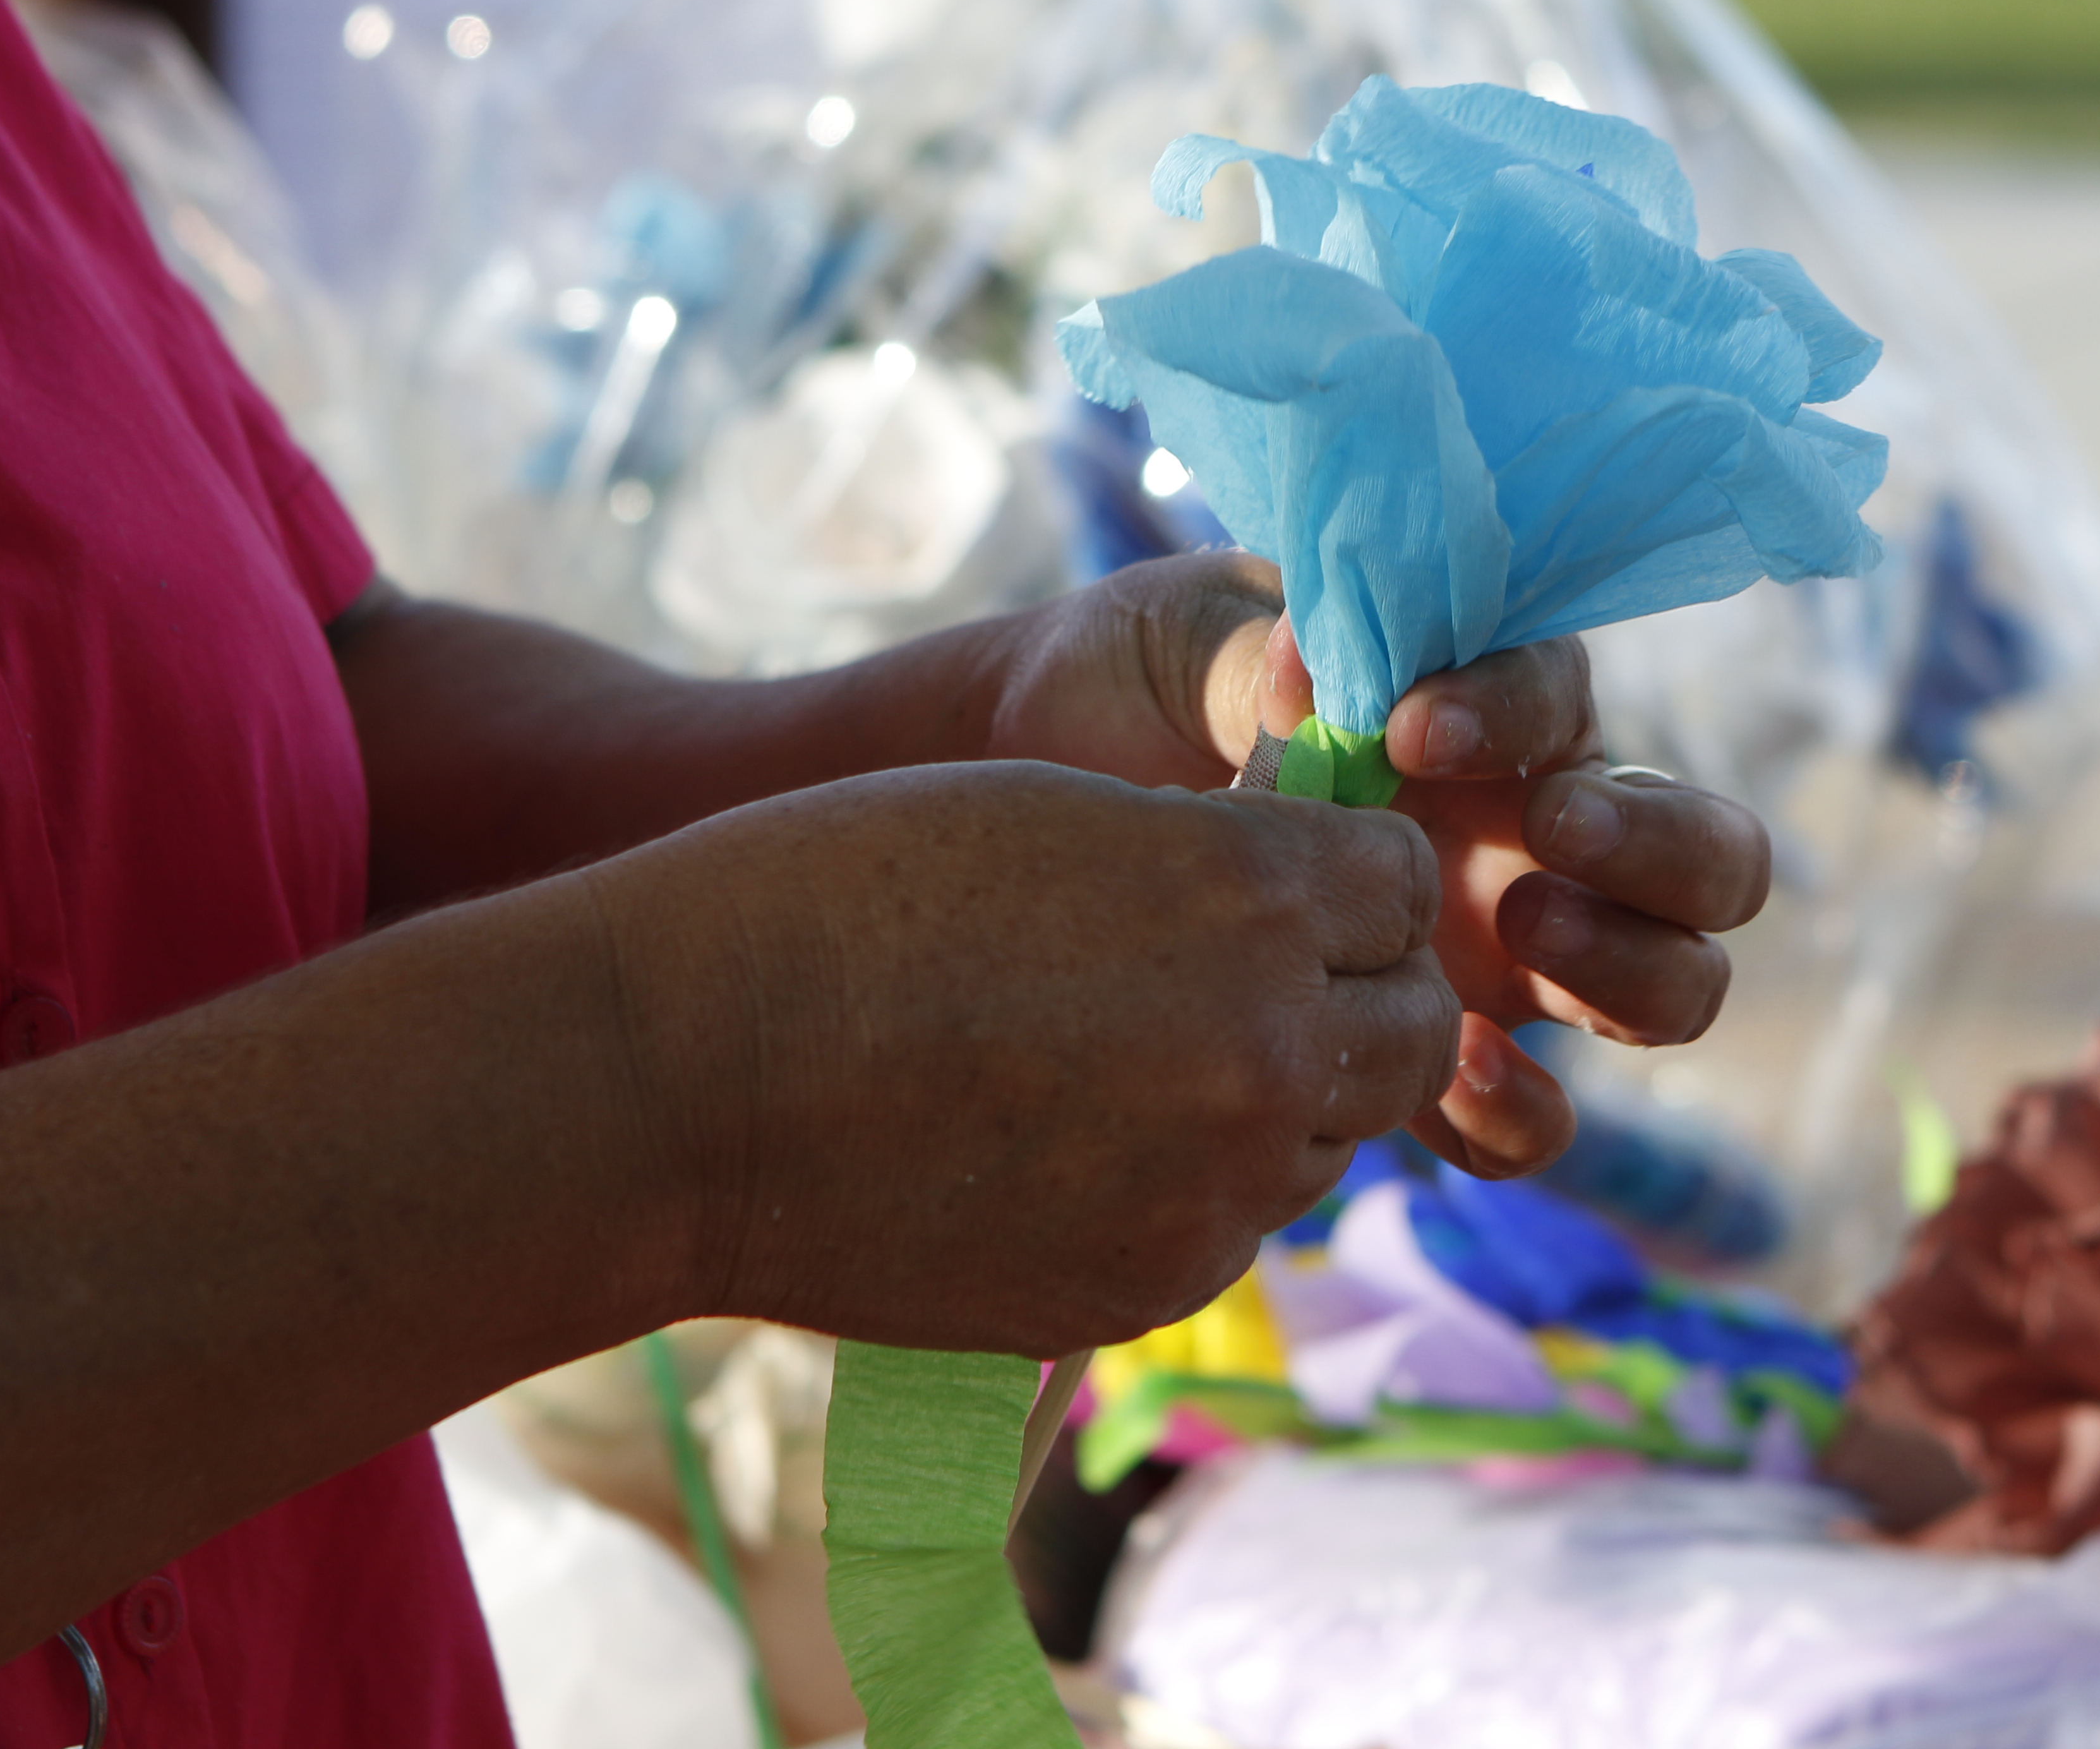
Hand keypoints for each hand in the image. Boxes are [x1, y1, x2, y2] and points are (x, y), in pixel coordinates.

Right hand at [589, 759, 1458, 1354]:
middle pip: (1412, 1025)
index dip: (1348, 879)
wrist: (687, 1080)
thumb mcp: (1057, 814)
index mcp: (1250, 895)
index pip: (1405, 885)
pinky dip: (1192, 1183)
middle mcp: (1268, 1048)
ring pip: (1330, 1133)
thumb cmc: (843, 895)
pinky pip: (1237, 1222)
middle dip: (1351, 993)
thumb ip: (1209, 862)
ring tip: (1130, 1061)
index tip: (1283, 882)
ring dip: (1277, 1095)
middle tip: (1240, 978)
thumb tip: (1305, 907)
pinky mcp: (1152, 1286)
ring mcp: (1215, 1186)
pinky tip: (1073, 1142)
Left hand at [984, 557, 1773, 1181]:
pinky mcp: (1444, 1061)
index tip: (1415, 730)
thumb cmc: (1117, 691)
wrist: (1023, 802)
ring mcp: (1506, 954)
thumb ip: (1262, 660)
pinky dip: (1517, 1112)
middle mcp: (1527, 830)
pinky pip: (1535, 1116)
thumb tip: (1325, 669)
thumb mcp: (1177, 647)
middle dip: (1657, 846)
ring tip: (1514, 935)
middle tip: (1547, 836)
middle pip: (1707, 854)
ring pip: (1671, 986)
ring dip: (1627, 967)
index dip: (1520, 711)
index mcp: (1481, 703)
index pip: (1566, 696)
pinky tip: (1448, 1083)